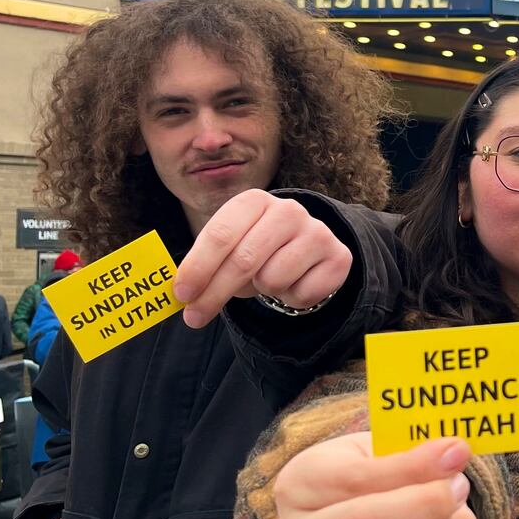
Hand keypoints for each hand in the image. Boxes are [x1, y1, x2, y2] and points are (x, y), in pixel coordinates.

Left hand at [173, 190, 352, 327]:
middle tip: (195, 317)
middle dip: (215, 293)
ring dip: (263, 290)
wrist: (305, 246)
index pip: (220, 234)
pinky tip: (293, 282)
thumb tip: (179, 296)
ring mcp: (317, 232)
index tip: (181, 294)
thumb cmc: (255, 248)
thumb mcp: (227, 248)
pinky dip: (291, 299)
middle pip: (243, 260)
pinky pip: (302, 294)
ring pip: (273, 280)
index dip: (198, 267)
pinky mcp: (339, 257)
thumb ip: (203, 266)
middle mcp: (288, 210)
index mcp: (254, 201)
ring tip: (268, 278)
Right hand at [273, 434, 477, 518]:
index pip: (355, 479)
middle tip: (460, 484)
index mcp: (300, 484)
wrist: (336, 509)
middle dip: (424, 506)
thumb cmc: (358, 467)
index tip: (454, 452)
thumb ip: (407, 452)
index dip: (411, 468)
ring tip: (460, 506)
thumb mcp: (373, 447)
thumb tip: (454, 454)